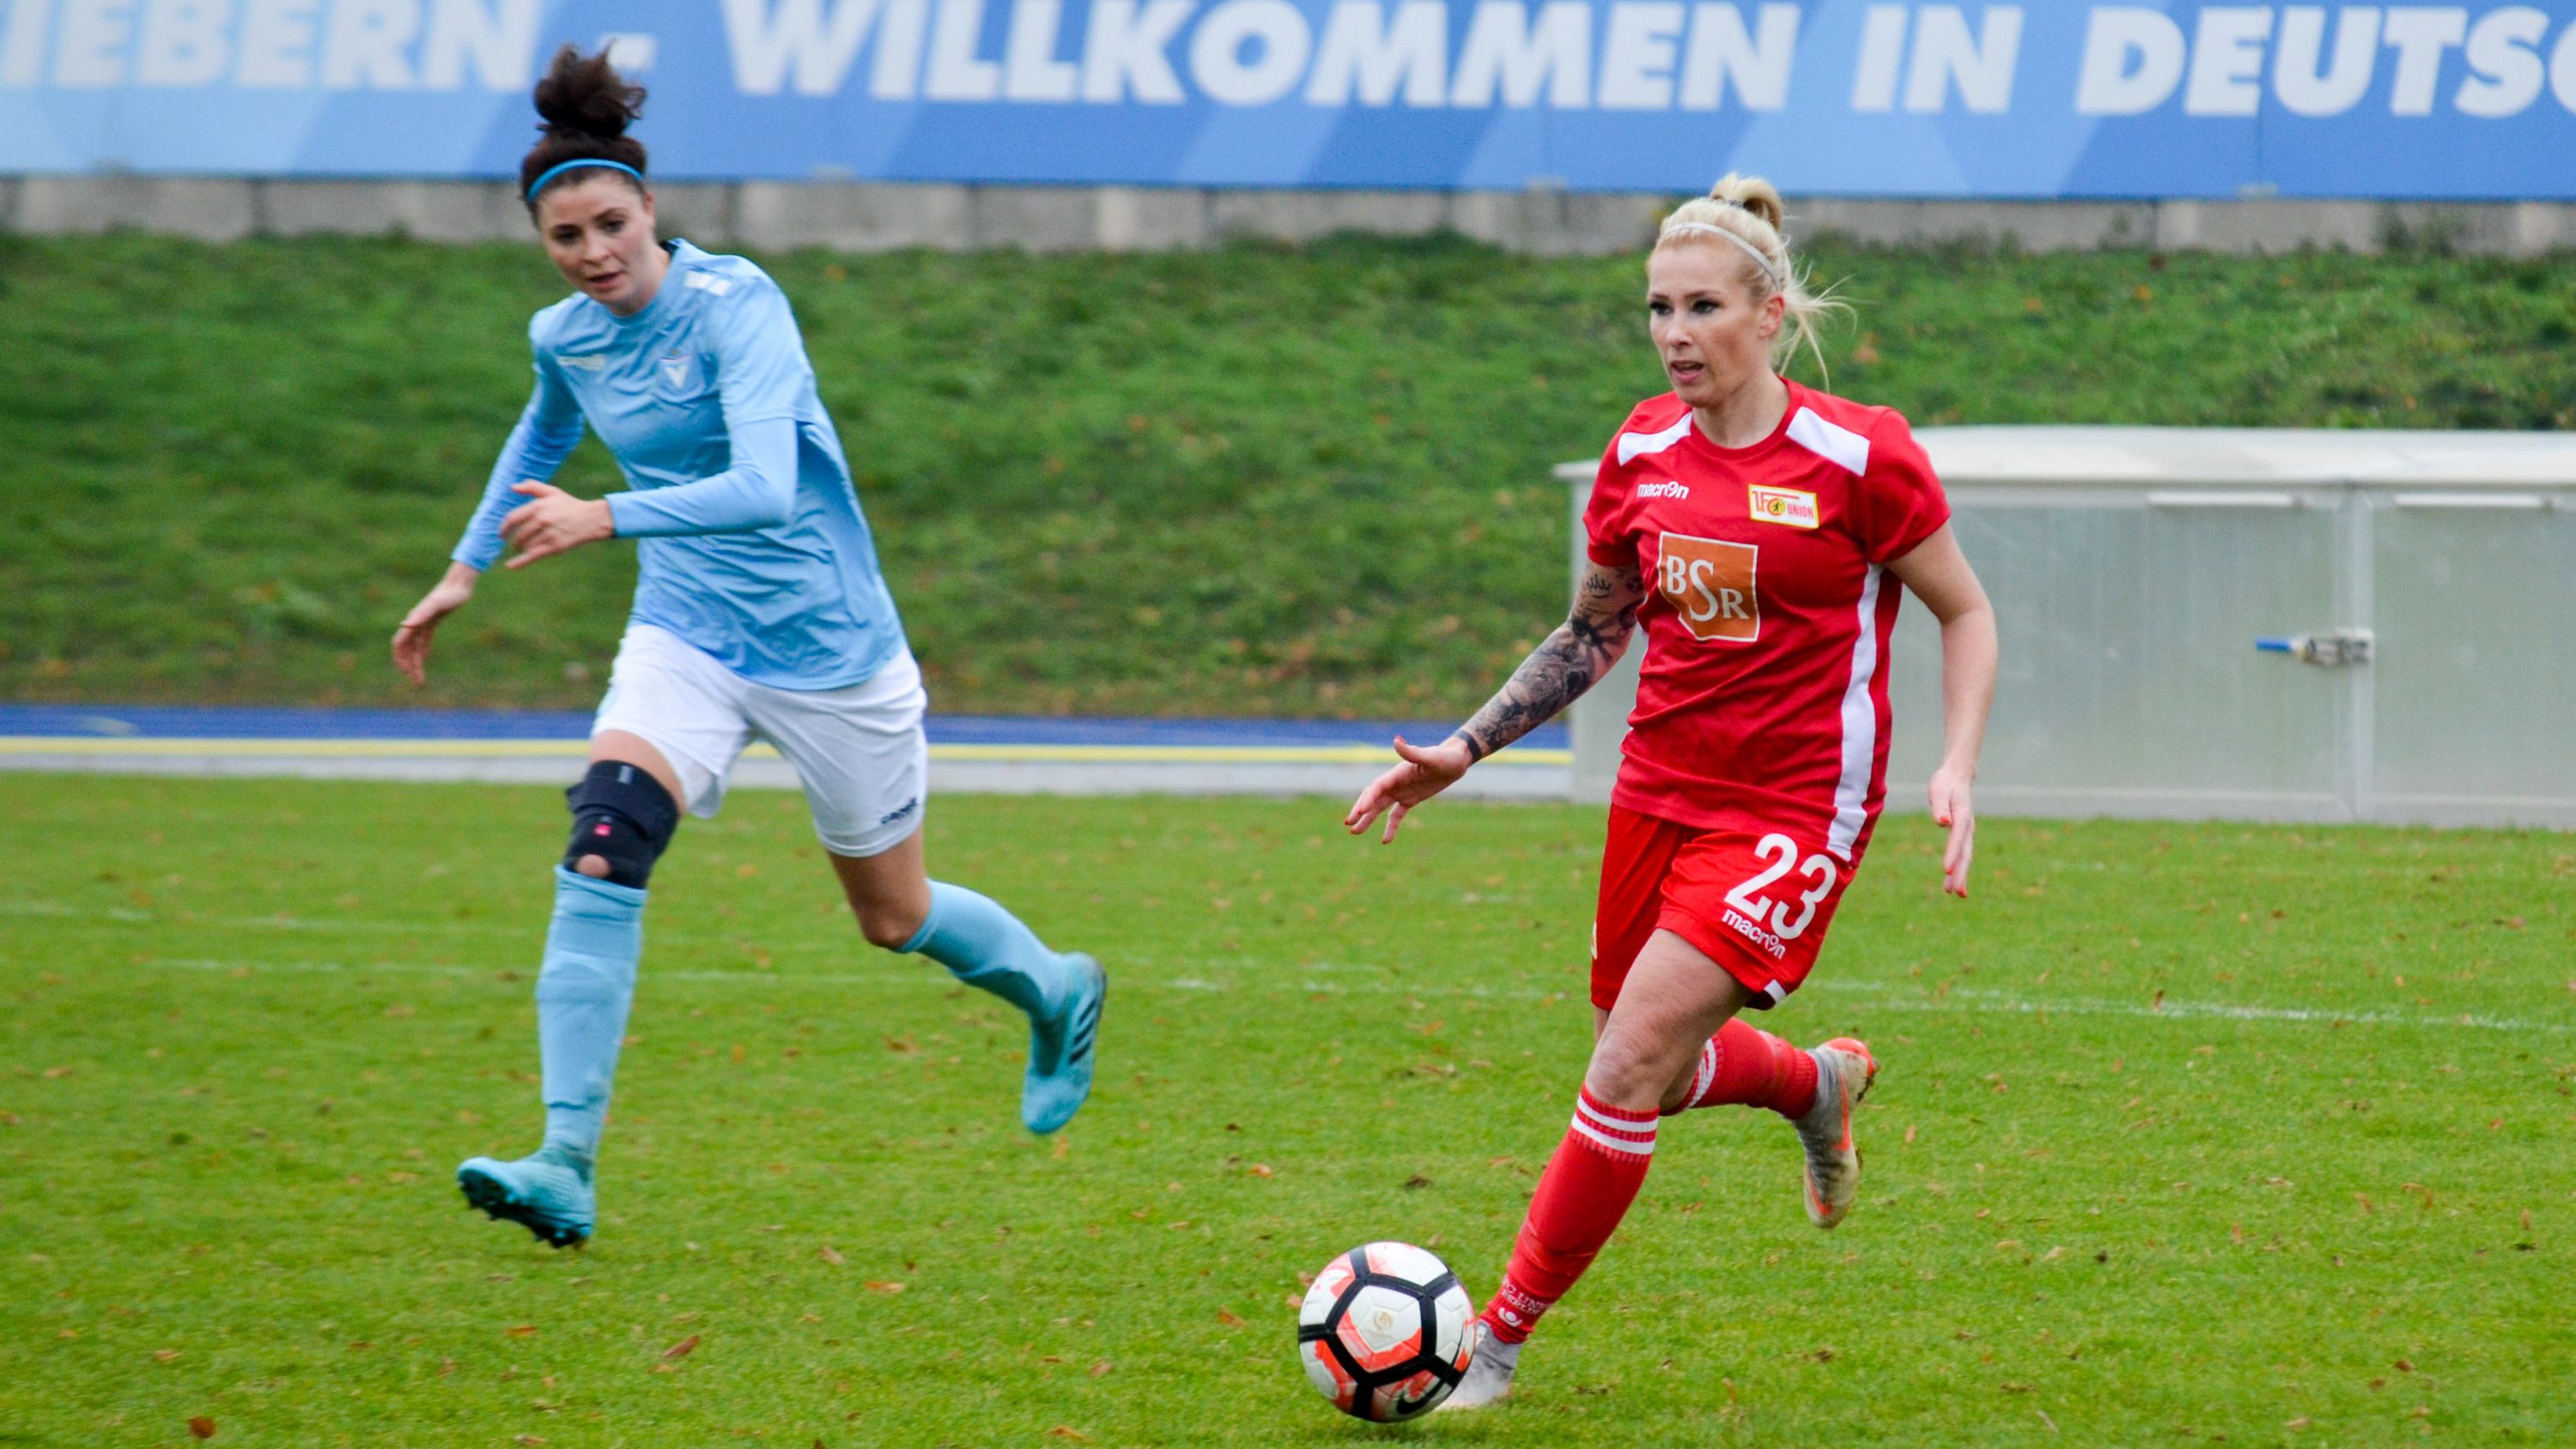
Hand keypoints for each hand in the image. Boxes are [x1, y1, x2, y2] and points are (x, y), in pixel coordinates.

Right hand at [391, 565, 477, 685]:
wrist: (458, 585)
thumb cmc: (448, 595)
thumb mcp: (436, 605)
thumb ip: (420, 615)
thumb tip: (405, 626)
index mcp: (413, 621)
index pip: (400, 643)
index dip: (401, 659)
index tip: (407, 673)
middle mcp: (415, 623)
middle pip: (405, 648)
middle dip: (408, 665)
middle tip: (417, 681)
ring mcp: (422, 623)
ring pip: (414, 646)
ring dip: (415, 662)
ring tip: (420, 678)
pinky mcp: (431, 622)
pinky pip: (423, 641)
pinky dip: (422, 652)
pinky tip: (423, 660)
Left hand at [500, 482, 614, 568]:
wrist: (592, 519)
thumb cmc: (570, 505)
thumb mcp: (552, 492)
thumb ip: (532, 487)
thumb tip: (512, 487)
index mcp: (538, 506)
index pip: (513, 518)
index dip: (504, 527)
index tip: (501, 533)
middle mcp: (542, 520)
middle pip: (519, 534)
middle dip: (515, 540)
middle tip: (514, 543)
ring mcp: (548, 534)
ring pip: (527, 545)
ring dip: (523, 548)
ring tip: (524, 548)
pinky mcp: (555, 546)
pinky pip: (533, 555)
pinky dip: (520, 562)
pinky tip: (510, 566)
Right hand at [1344, 735, 1475, 844]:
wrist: (1456, 761)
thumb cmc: (1445, 757)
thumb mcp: (1430, 757)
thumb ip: (1412, 752)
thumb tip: (1396, 740)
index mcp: (1397, 773)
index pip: (1377, 787)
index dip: (1368, 799)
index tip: (1361, 812)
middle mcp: (1395, 782)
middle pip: (1372, 797)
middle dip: (1360, 810)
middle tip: (1348, 823)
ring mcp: (1401, 791)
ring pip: (1379, 807)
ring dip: (1367, 819)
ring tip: (1355, 832)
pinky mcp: (1409, 799)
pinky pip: (1396, 815)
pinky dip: (1390, 827)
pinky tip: (1385, 841)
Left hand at [1926, 763, 1975, 897]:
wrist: (1957, 777)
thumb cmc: (1945, 783)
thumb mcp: (1939, 791)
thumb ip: (1940, 807)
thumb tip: (1943, 823)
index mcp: (1962, 816)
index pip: (1957, 839)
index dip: (1952, 855)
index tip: (1946, 871)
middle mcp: (1967, 827)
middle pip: (1965, 853)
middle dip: (1961, 873)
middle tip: (1957, 892)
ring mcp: (1967, 832)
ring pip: (1965, 857)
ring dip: (1961, 875)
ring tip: (1956, 893)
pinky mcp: (1963, 835)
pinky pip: (1961, 854)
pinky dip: (1958, 868)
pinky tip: (1950, 883)